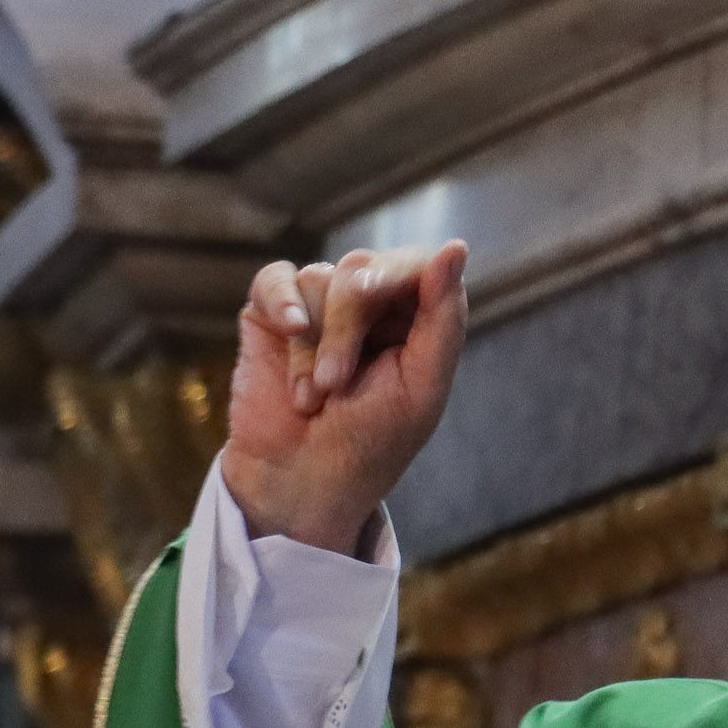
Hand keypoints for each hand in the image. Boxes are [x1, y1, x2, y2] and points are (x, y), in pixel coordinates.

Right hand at [219, 242, 468, 553]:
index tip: (378, 307)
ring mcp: (319, 306)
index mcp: (415, 320)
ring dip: (312, 344)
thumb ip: (444, 317)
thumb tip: (456, 246)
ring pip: (317, 277)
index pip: (414, 265)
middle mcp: (370, 305)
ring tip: (312, 396)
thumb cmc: (370, 443)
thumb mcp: (421, 387)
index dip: (394, 279)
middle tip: (336, 385)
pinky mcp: (271, 314)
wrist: (299, 481)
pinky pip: (275, 279)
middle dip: (346, 328)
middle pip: (361, 269)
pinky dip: (281, 302)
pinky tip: (287, 330)